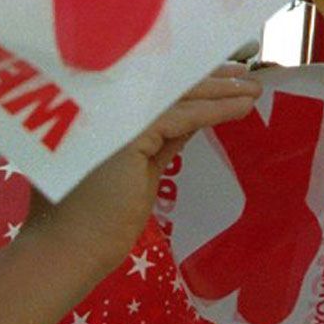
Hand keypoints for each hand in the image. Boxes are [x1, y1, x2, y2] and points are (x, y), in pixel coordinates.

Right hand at [28, 63, 260, 265]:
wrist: (71, 248)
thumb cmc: (96, 217)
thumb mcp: (139, 166)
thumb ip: (161, 139)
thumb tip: (191, 119)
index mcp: (107, 111)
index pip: (158, 88)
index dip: (192, 79)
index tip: (224, 76)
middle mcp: (108, 105)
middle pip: (169, 84)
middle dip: (211, 78)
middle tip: (246, 75)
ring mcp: (116, 114)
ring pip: (180, 95)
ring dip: (222, 91)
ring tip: (253, 90)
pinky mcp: (131, 132)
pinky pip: (184, 116)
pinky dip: (217, 110)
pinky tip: (242, 108)